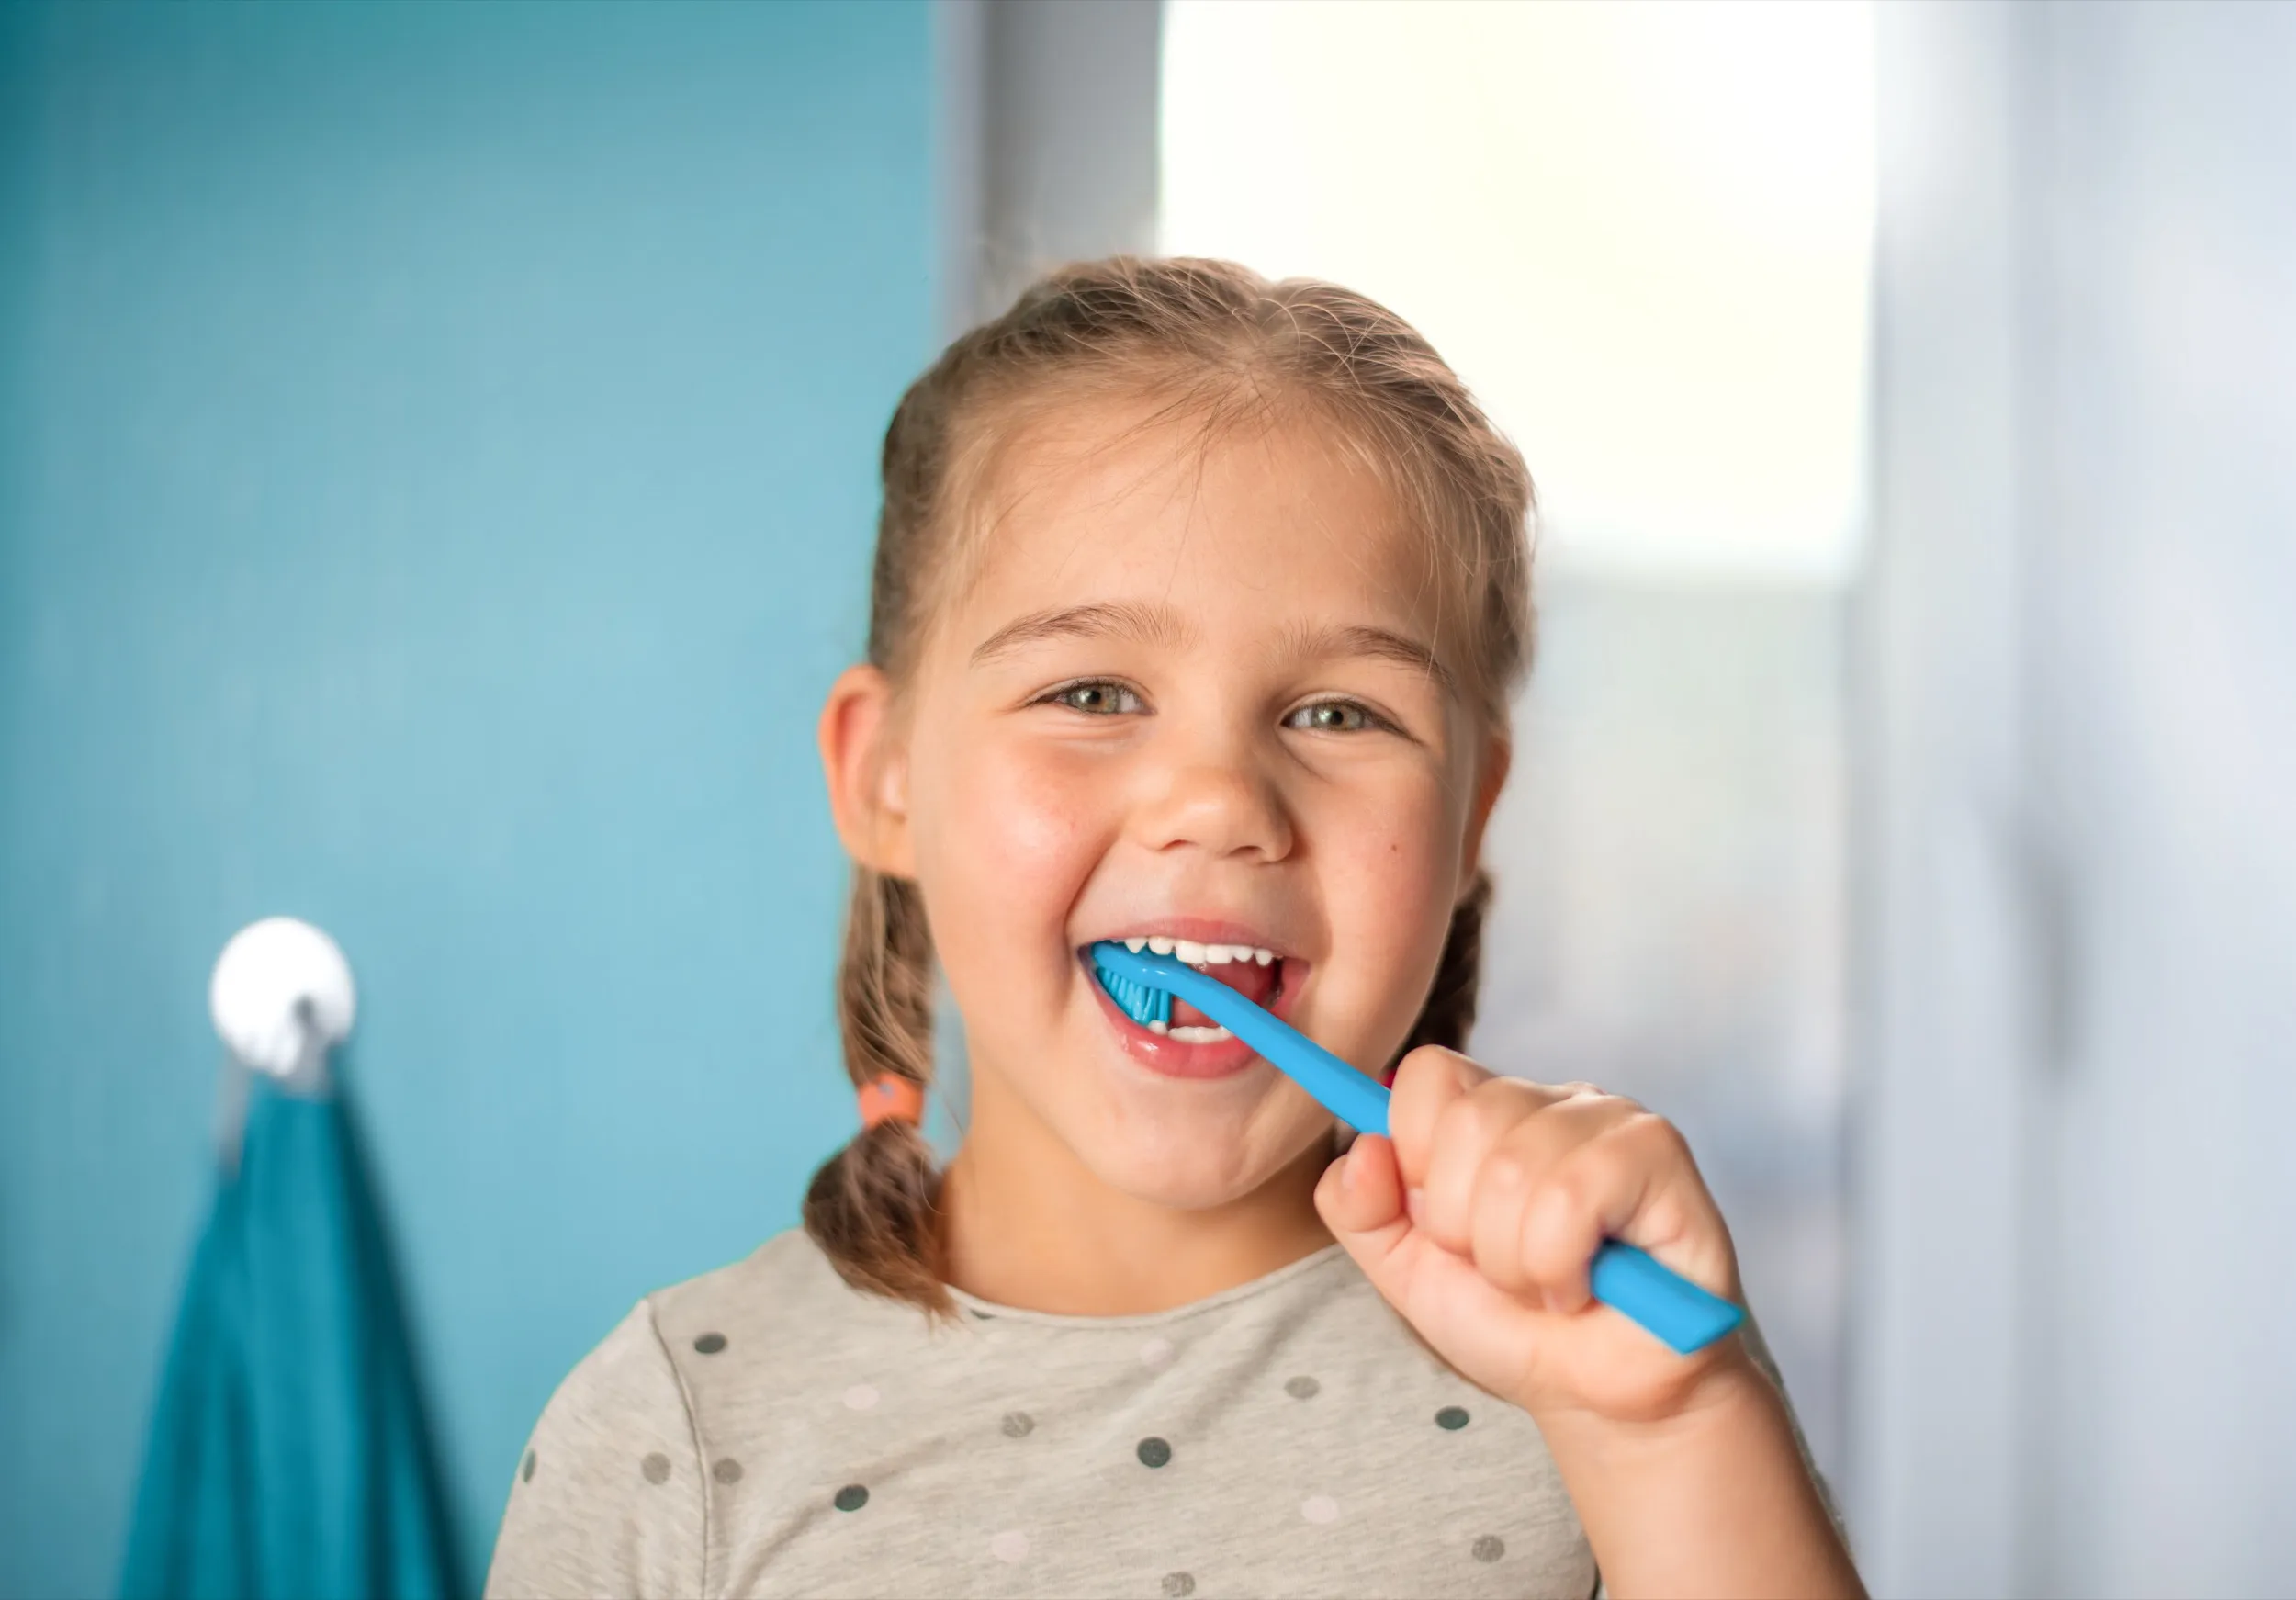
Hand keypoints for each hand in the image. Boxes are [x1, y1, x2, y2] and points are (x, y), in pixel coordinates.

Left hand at [1315, 1045, 1751, 1425]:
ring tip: (1548, 1283)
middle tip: (1506, 1268)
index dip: (1418, 1161)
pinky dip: (1559, 1266)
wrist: (1598, 1400)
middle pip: (1466, 1121)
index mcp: (1489, 1111)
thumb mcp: (1407, 1269)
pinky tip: (1585, 1286)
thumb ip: (1357, 1208)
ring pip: (1515, 1167)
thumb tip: (1362, 1145)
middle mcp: (1551, 1100)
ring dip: (1515, 1261)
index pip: (1427, 1076)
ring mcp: (1609, 1119)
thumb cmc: (1514, 1326)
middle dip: (1466, 1228)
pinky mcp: (1656, 1154)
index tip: (1447, 1226)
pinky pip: (1571, 1196)